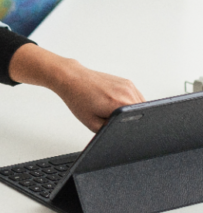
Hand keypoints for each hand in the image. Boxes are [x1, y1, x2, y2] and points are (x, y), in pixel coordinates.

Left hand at [9, 44, 144, 131]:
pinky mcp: (127, 82)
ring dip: (132, 111)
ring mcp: (129, 86)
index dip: (135, 129)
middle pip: (141, 114)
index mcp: (119, 105)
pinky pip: (135, 97)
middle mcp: (127, 93)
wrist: (72, 78)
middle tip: (113, 119)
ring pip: (140, 105)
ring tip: (111, 110)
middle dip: (132, 120)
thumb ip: (110, 131)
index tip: (128, 131)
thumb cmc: (78, 98)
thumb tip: (123, 134)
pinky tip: (113, 104)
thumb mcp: (92, 123)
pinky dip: (129, 103)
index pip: (140, 122)